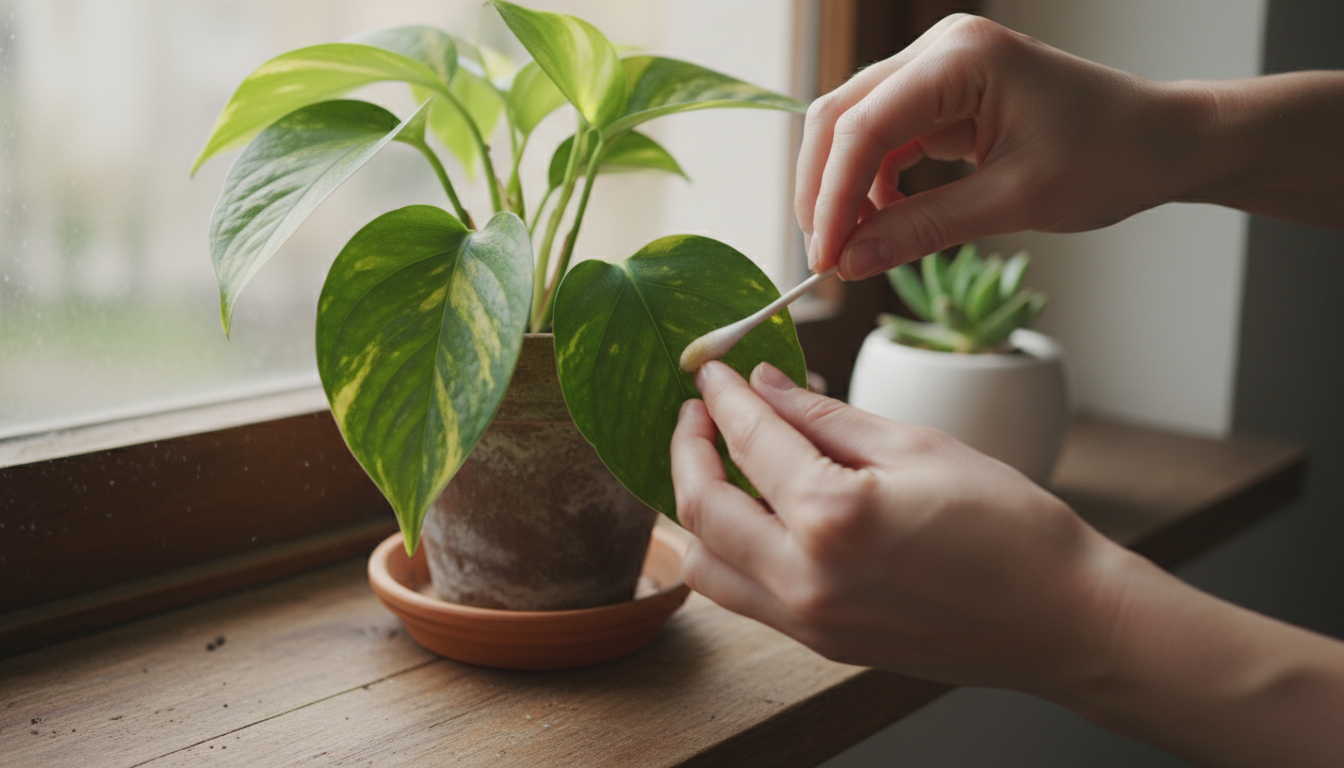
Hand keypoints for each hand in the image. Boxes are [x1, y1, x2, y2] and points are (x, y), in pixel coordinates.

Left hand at [670, 360, 1131, 693]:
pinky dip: (730, 549)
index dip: (721, 397)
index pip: (748, 442)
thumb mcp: (917, 446)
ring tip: (719, 463)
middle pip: (700, 508)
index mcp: (833, 518)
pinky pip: (742, 595)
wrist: (1060, 620)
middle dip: (686, 449)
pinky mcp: (819, 644)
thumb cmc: (1010, 528)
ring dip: (698, 508)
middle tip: (699, 411)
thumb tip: (765, 386)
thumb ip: (825, 417)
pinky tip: (755, 513)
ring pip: (706, 565)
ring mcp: (808, 622)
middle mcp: (805, 580)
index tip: (712, 370)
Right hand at [797, 15, 1188, 277]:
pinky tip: (880, 223)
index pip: (863, 126)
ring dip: (842, 189)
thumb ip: (922, 229)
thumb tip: (850, 261)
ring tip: (852, 248)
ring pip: (854, 128)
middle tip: (824, 258)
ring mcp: (939, 69)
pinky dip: (871, 184)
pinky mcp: (943, 96)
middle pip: (841, 116)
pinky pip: (884, 139)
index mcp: (962, 58)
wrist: (1162, 141)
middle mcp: (940, 49)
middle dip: (823, 190)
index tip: (824, 259)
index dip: (832, 197)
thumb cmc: (1111, 157)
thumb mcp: (1014, 202)